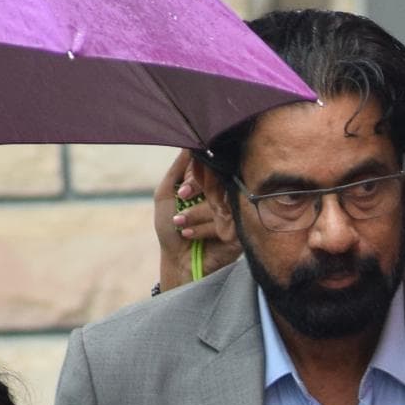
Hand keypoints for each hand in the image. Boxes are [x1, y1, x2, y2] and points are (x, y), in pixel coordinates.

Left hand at [155, 152, 237, 293]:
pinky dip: (201, 228)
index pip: (211, 168)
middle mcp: (224, 196)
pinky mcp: (239, 232)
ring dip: (194, 214)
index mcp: (210, 185)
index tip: (182, 188)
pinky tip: (188, 235)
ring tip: (179, 224)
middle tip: (181, 198)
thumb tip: (188, 143)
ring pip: (219, 202)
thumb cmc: (169, 229)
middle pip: (218, 181)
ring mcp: (233, 214)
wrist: (176, 261)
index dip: (198, 173)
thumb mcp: (165, 194)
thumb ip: (177, 169)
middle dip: (196, 191)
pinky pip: (223, 222)